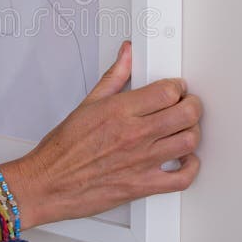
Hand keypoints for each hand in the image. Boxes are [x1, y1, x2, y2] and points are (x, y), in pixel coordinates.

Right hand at [3, 41, 201, 227]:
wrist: (49, 182)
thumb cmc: (63, 149)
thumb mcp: (87, 104)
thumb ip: (114, 77)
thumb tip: (126, 55)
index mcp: (120, 111)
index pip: (167, 92)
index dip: (177, 87)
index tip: (175, 89)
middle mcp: (134, 135)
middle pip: (185, 114)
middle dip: (192, 105)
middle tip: (186, 105)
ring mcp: (141, 161)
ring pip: (188, 142)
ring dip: (192, 132)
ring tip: (184, 129)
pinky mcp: (143, 185)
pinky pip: (182, 179)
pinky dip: (190, 168)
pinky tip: (184, 160)